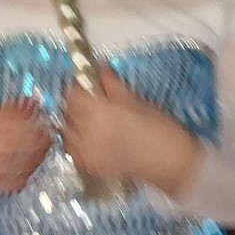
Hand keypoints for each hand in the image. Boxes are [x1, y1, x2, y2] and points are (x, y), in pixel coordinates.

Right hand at [0, 101, 48, 193]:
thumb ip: (4, 112)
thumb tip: (32, 105)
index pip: (9, 124)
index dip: (31, 124)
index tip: (44, 123)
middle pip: (14, 145)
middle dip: (37, 143)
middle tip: (48, 140)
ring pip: (12, 165)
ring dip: (33, 161)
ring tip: (41, 155)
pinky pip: (3, 183)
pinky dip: (20, 179)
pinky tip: (27, 173)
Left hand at [62, 68, 202, 193]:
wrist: (169, 161)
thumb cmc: (158, 128)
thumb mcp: (136, 101)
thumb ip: (113, 85)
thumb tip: (100, 68)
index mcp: (100, 112)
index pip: (74, 95)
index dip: (76, 88)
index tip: (83, 85)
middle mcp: (87, 132)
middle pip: (67, 113)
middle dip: (73, 104)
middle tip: (85, 101)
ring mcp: (84, 151)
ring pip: (66, 131)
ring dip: (72, 123)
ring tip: (86, 121)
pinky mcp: (87, 166)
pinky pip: (71, 149)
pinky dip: (74, 141)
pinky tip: (87, 138)